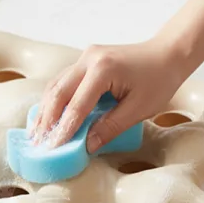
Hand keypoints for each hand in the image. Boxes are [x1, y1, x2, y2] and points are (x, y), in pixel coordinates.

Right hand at [30, 38, 189, 152]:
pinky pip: (63, 81)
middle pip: (58, 93)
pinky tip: (47, 115)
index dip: (63, 129)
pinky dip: (54, 99)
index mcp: (102, 70)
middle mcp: (88, 59)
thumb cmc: (159, 80)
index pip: (76, 106)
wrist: (167, 54)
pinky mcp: (85, 60)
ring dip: (45, 109)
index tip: (52, 148)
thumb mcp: (138, 109)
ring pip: (56, 85)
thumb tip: (87, 146)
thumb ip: (110, 127)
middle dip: (46, 120)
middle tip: (37, 143)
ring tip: (35, 132)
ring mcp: (85, 57)